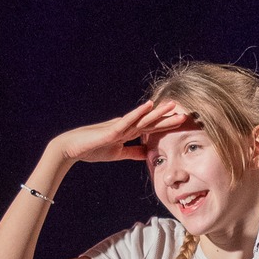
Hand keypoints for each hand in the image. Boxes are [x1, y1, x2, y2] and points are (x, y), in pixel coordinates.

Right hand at [54, 100, 187, 166]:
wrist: (71, 149)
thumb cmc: (92, 149)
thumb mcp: (117, 153)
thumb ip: (132, 152)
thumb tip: (147, 153)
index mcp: (128, 133)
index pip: (152, 129)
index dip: (167, 126)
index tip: (183, 123)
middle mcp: (126, 126)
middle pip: (152, 122)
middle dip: (169, 118)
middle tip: (187, 114)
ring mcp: (119, 126)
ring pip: (143, 118)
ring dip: (158, 112)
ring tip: (173, 105)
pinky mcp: (111, 130)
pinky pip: (128, 120)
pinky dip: (139, 113)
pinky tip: (149, 106)